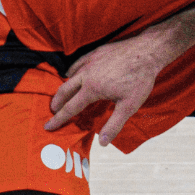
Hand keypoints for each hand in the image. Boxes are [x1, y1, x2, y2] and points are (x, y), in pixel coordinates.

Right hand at [45, 29, 173, 145]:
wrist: (147, 51)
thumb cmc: (140, 80)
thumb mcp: (129, 106)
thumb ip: (114, 125)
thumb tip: (102, 143)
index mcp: (92, 89)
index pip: (70, 108)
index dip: (58, 119)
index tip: (47, 126)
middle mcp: (86, 74)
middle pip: (64, 90)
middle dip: (56, 102)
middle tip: (53, 111)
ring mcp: (90, 61)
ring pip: (70, 75)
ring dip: (64, 87)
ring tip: (62, 96)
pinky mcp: (95, 52)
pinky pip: (78, 63)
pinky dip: (72, 71)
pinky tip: (74, 74)